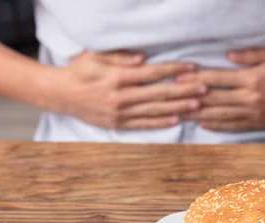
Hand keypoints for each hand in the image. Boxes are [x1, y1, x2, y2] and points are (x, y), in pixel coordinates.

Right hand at [54, 51, 206, 129]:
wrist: (59, 94)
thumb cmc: (79, 71)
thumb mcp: (95, 56)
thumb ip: (119, 56)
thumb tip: (144, 58)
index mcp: (117, 77)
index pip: (153, 73)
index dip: (174, 71)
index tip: (192, 68)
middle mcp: (121, 97)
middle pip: (159, 94)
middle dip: (184, 91)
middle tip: (204, 88)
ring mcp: (120, 113)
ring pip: (155, 111)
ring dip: (178, 108)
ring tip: (198, 105)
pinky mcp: (117, 124)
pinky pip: (143, 124)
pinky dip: (161, 123)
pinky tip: (177, 120)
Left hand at [176, 46, 264, 131]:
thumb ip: (250, 55)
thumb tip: (228, 56)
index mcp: (252, 79)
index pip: (217, 79)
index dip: (196, 79)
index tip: (179, 80)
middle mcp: (250, 98)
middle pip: (214, 99)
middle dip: (191, 99)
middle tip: (171, 100)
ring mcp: (253, 113)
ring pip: (220, 115)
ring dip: (199, 115)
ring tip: (181, 115)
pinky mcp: (258, 123)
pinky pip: (233, 126)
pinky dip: (217, 125)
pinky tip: (204, 124)